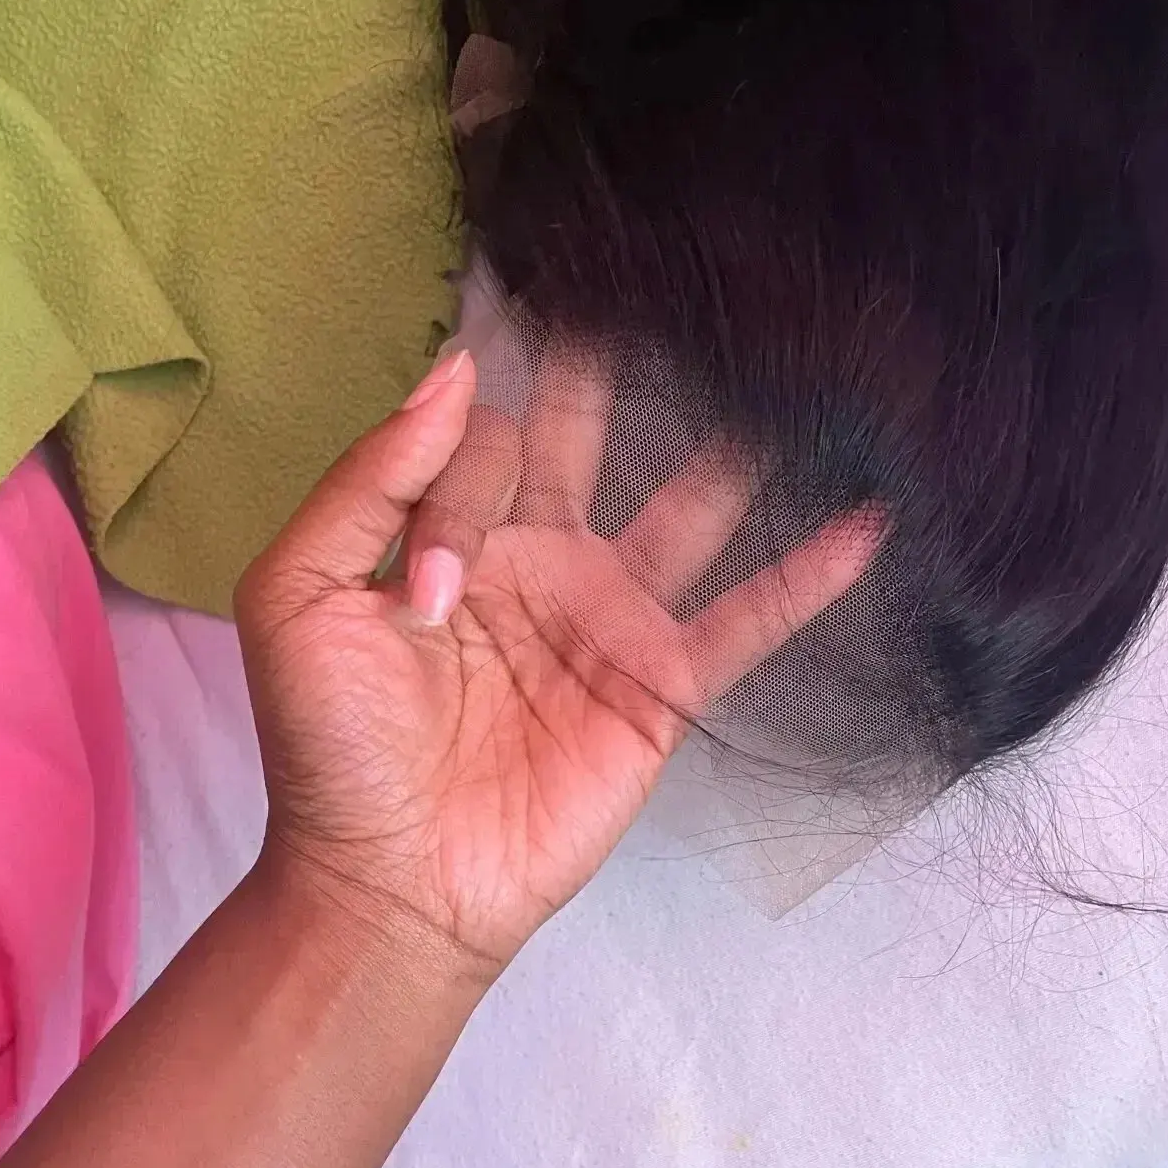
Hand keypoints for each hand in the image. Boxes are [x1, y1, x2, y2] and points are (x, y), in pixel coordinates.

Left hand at [236, 350, 877, 975]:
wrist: (394, 879)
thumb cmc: (332, 746)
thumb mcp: (303, 595)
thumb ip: (370, 482)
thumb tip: (454, 369)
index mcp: (449, 531)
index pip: (483, 440)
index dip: (463, 481)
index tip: (436, 588)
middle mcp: (537, 558)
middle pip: (583, 440)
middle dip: (606, 373)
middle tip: (652, 289)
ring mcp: (607, 619)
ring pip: (684, 511)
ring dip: (732, 452)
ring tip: (786, 374)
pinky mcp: (662, 686)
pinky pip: (747, 620)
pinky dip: (807, 577)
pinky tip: (865, 521)